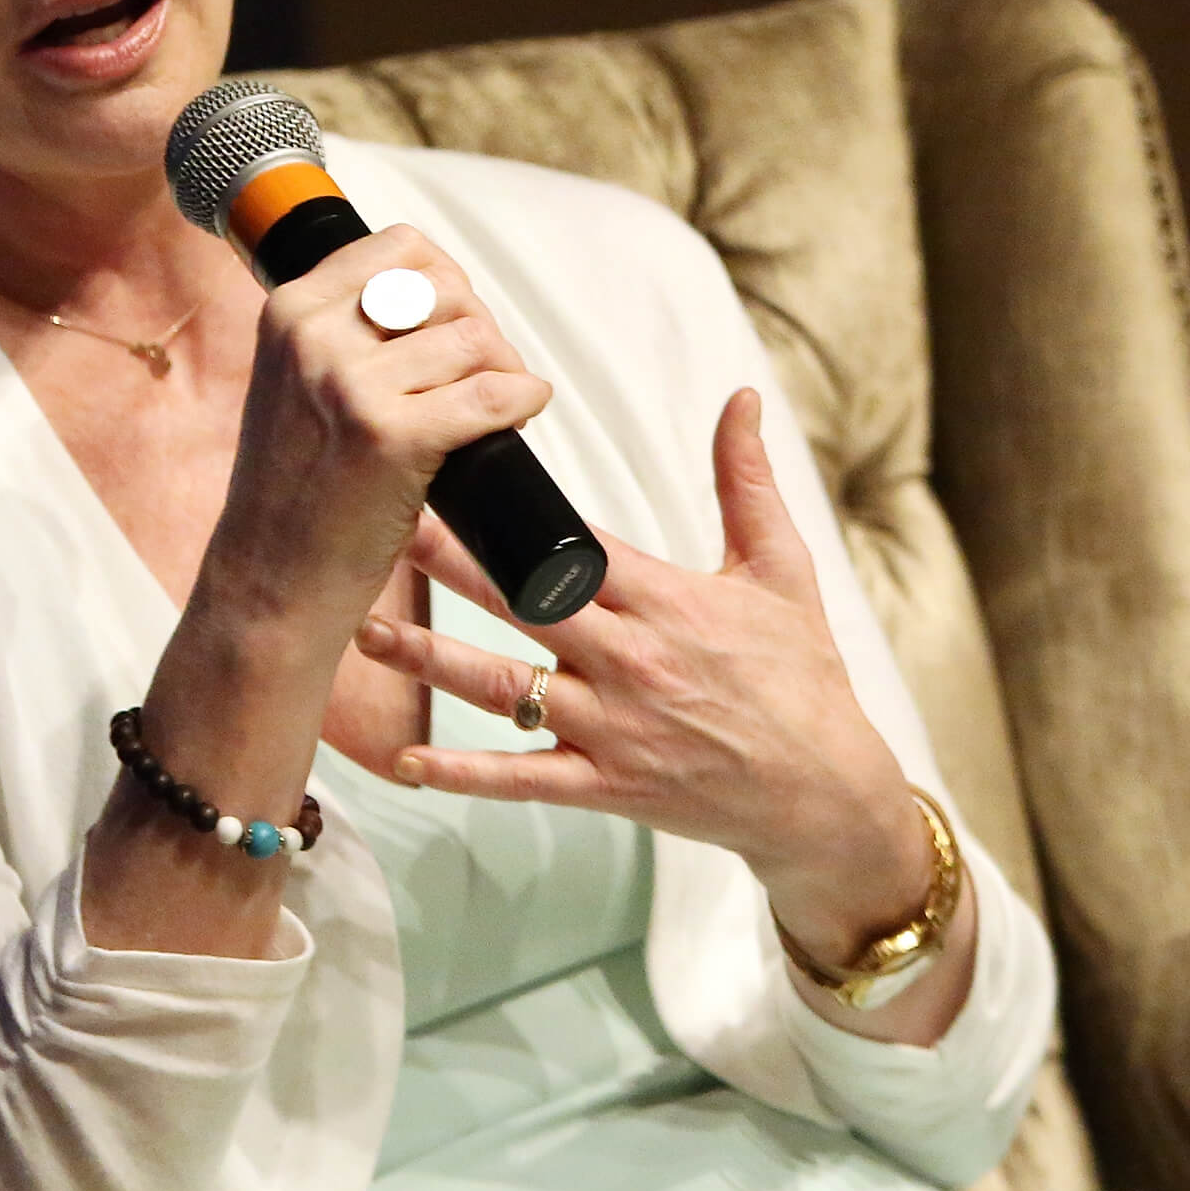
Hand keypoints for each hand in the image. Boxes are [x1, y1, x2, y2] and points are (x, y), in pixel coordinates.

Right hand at [196, 226, 550, 637]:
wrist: (269, 579)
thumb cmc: (295, 490)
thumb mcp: (294, 385)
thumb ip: (341, 336)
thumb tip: (436, 300)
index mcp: (289, 311)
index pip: (400, 246)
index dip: (447, 280)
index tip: (455, 324)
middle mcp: (314, 337)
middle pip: (446, 290)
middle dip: (480, 329)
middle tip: (482, 375)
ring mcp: (351, 386)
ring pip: (475, 340)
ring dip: (504, 370)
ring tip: (496, 408)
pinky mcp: (390, 438)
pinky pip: (491, 395)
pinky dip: (523, 399)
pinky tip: (523, 412)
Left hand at [353, 389, 933, 962]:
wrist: (825, 793)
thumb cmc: (803, 675)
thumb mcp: (784, 569)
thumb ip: (749, 481)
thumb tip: (742, 396)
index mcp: (666, 600)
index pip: (574, 545)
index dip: (513, 513)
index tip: (458, 476)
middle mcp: (630, 661)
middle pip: (522, 603)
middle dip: (451, 565)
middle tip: (383, 525)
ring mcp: (612, 727)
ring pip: (503, 687)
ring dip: (430, 660)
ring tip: (364, 631)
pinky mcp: (605, 786)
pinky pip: (520, 779)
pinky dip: (461, 774)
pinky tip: (403, 761)